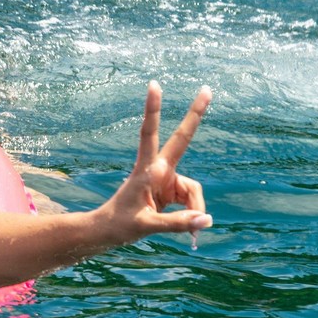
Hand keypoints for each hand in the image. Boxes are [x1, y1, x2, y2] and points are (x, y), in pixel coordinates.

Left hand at [97, 82, 211, 245]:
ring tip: (190, 232)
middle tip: (208, 89)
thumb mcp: (146, 226)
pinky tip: (188, 229)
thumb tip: (205, 220)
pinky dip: (192, 216)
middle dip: (195, 115)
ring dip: (194, 210)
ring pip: (193, 191)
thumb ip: (177, 223)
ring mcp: (166, 179)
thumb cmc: (119, 225)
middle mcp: (159, 170)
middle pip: (181, 140)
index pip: (149, 134)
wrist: (108, 232)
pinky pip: (191, 202)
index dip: (153, 109)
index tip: (154, 84)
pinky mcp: (171, 190)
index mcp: (146, 170)